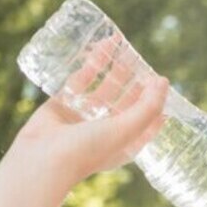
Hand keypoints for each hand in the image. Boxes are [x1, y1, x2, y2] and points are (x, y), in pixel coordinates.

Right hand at [9, 33, 170, 185]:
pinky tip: (101, 48)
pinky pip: (79, 81)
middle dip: (134, 81)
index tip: (161, 81)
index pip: (147, 122)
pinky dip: (90, 65)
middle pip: (125, 102)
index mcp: (124, 144)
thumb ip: (149, 106)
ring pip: (103, 88)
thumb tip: (163, 81)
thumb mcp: (128, 129)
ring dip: (113, 69)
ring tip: (121, 48)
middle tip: (140, 59)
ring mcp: (83, 119)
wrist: (42, 159)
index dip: (156, 103)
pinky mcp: (63, 105)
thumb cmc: (89, 150)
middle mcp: (105, 132)